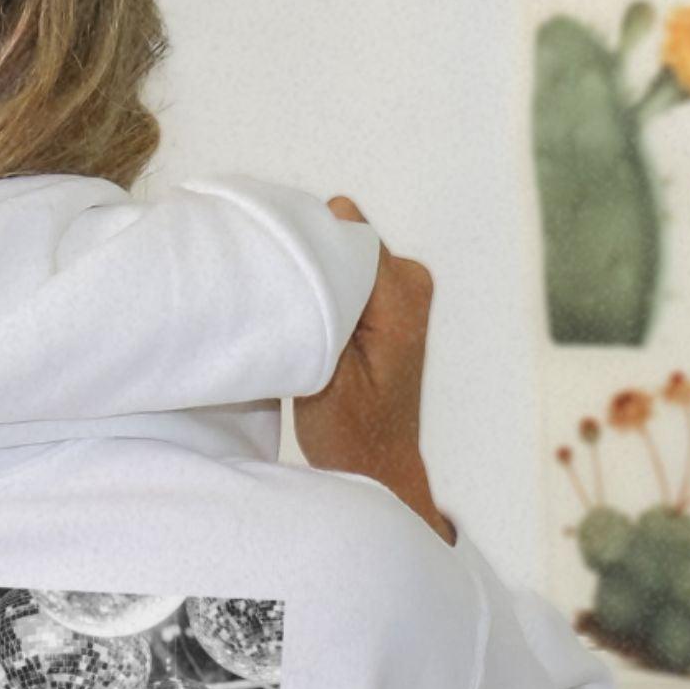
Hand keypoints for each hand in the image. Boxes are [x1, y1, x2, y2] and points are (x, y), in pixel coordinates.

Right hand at [292, 198, 453, 545]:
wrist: (376, 467)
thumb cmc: (352, 432)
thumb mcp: (329, 370)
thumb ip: (330, 296)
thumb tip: (323, 221)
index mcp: (403, 294)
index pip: (345, 232)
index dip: (304, 251)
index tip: (280, 287)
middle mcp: (410, 280)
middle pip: (342, 238)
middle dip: (309, 267)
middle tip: (290, 319)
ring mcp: (401, 289)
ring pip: (339, 256)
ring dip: (313, 283)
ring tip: (301, 331)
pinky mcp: (384, 301)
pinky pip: (344, 273)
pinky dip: (320, 293)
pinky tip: (310, 329)